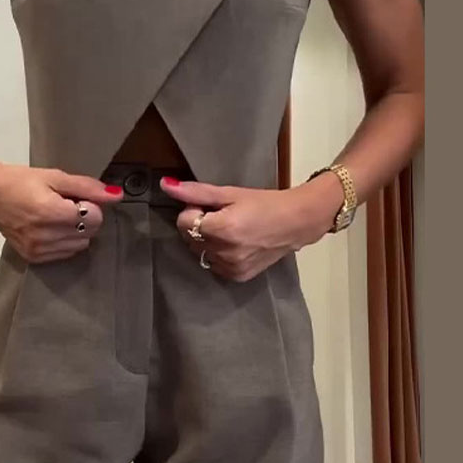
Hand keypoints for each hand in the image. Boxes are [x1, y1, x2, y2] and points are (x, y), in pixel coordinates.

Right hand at [0, 162, 123, 262]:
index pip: (94, 218)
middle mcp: (46, 236)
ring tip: (55, 216)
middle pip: (89, 233)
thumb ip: (87, 187)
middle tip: (65, 204)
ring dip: (75, 231)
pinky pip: (65, 254)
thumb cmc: (20, 181)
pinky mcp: (33, 257)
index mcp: (52, 213)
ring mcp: (39, 250)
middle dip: (85, 218)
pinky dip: (64, 241)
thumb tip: (116, 196)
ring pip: (80, 245)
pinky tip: (49, 228)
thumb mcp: (55, 177)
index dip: (90, 205)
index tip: (74, 197)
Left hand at [159, 174, 342, 280]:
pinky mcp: (238, 276)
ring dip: (206, 240)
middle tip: (221, 215)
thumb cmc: (264, 203)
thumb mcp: (230, 193)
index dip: (193, 210)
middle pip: (189, 238)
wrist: (296, 222)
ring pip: (199, 252)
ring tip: (230, 230)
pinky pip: (213, 265)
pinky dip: (217, 254)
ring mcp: (231, 267)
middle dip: (198, 225)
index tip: (211, 206)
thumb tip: (165, 185)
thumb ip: (196, 192)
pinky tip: (235, 244)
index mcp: (221, 229)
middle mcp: (224, 252)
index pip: (183, 221)